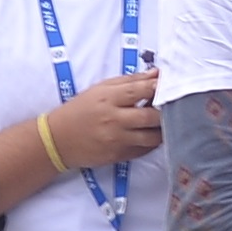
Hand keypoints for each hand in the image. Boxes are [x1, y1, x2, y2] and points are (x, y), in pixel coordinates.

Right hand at [49, 68, 164, 172]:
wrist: (59, 139)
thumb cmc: (81, 109)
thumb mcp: (100, 89)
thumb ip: (130, 81)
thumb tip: (156, 74)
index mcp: (109, 98)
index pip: (141, 90)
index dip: (159, 86)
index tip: (171, 84)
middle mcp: (114, 120)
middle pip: (151, 116)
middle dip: (166, 110)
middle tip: (172, 105)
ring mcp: (117, 140)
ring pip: (152, 137)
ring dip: (163, 129)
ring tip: (165, 121)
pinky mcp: (119, 156)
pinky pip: (145, 150)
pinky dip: (153, 142)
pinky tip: (153, 134)